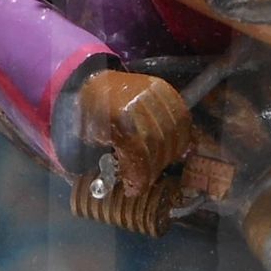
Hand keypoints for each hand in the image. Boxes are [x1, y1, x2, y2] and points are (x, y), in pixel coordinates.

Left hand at [77, 70, 192, 195]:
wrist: (94, 80)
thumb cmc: (88, 112)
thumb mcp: (88, 137)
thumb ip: (106, 159)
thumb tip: (118, 185)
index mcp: (116, 116)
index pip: (138, 152)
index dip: (140, 175)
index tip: (134, 189)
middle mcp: (139, 103)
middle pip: (159, 143)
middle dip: (154, 167)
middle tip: (146, 178)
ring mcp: (153, 93)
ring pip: (174, 131)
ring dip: (169, 154)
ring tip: (158, 164)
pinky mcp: (163, 88)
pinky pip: (181, 117)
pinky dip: (182, 136)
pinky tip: (174, 148)